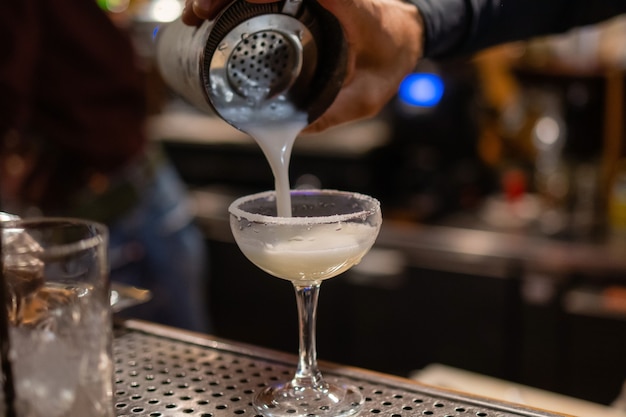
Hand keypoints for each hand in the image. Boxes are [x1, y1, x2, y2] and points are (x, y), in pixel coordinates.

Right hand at [181, 0, 423, 132]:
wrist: (406, 33)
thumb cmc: (391, 56)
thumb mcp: (369, 94)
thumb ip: (336, 112)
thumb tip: (291, 132)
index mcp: (344, 5)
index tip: (236, 1)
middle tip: (198, 15)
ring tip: (196, 16)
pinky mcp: (300, 0)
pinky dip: (235, 0)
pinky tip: (213, 15)